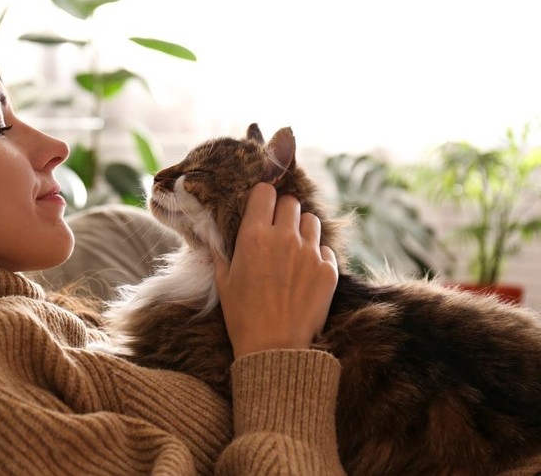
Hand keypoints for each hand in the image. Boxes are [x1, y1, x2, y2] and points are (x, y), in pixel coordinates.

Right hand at [214, 182, 337, 358]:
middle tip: (276, 229)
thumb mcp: (223, 281)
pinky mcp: (329, 270)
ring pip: (312, 220)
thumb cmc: (242, 316)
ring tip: (293, 248)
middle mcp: (284, 238)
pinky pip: (325, 248)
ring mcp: (310, 253)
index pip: (265, 192)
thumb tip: (211, 232)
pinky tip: (305, 272)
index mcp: (254, 236)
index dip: (262, 198)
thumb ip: (220, 251)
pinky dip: (317, 255)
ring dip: (302, 229)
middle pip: (290, 202)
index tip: (260, 207)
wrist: (274, 349)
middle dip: (282, 211)